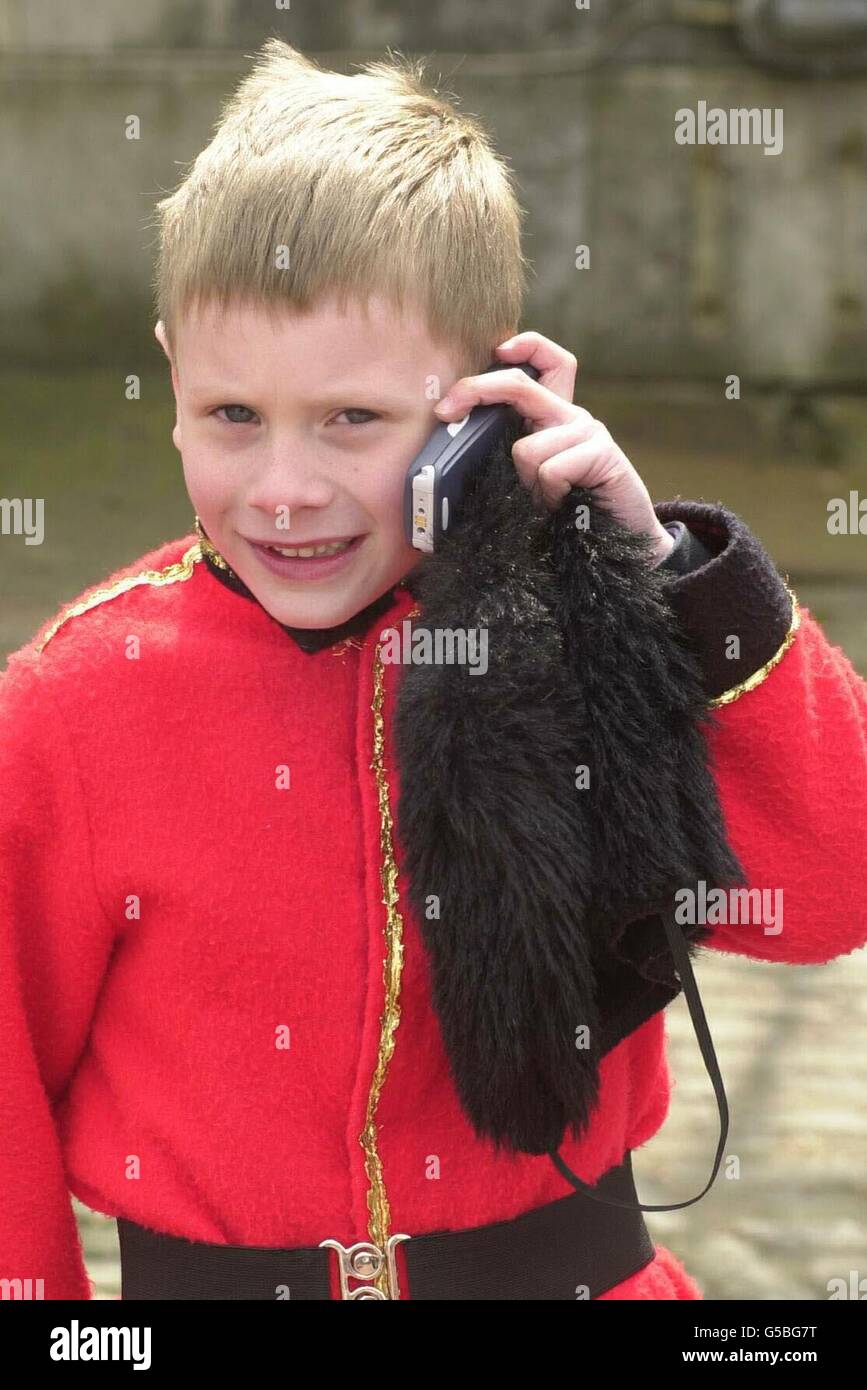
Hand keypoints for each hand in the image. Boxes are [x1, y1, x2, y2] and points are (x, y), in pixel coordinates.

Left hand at [433, 331, 674, 566]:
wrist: (621, 540)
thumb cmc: (570, 513)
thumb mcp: (533, 479)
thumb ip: (511, 456)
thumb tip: (462, 445)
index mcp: (554, 417)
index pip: (548, 361)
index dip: (525, 346)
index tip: (496, 351)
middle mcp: (570, 416)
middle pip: (520, 385)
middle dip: (476, 390)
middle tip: (445, 411)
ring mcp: (587, 432)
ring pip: (526, 448)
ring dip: (528, 483)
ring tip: (548, 500)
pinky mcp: (602, 452)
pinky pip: (550, 470)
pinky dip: (548, 494)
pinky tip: (564, 504)